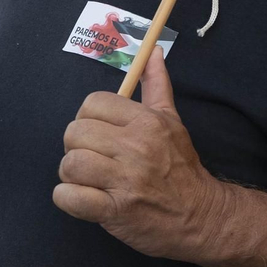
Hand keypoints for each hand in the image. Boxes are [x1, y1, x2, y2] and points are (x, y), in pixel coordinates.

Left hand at [53, 47, 229, 262]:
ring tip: (86, 179)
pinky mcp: (114, 211)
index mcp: (146, 122)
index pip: (93, 104)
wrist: (199, 215)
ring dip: (70, 174)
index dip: (88, 118)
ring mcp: (125, 181)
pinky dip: (67, 198)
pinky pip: (69, 197)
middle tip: (92, 157)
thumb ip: (157, 85)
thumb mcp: (172, 120)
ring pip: (70, 164)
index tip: (98, 133)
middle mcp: (135, 147)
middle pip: (75, 132)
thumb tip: (153, 51)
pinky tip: (81, 198)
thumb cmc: (181, 166)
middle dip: (76, 146)